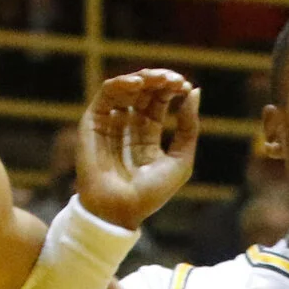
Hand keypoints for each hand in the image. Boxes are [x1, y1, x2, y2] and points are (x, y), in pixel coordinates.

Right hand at [74, 69, 199, 230]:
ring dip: (143, 78)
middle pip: (144, 92)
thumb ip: (188, 127)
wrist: (121, 209)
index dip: (171, 89)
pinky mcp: (93, 122)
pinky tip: (138, 84)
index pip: (158, 101)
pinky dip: (121, 84)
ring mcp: (110, 123)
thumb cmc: (152, 192)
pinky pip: (106, 95)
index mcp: (147, 135)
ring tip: (159, 79)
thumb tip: (195, 91)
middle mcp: (127, 126)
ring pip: (126, 89)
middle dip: (159, 81)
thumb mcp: (181, 159)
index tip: (185, 86)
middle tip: (174, 79)